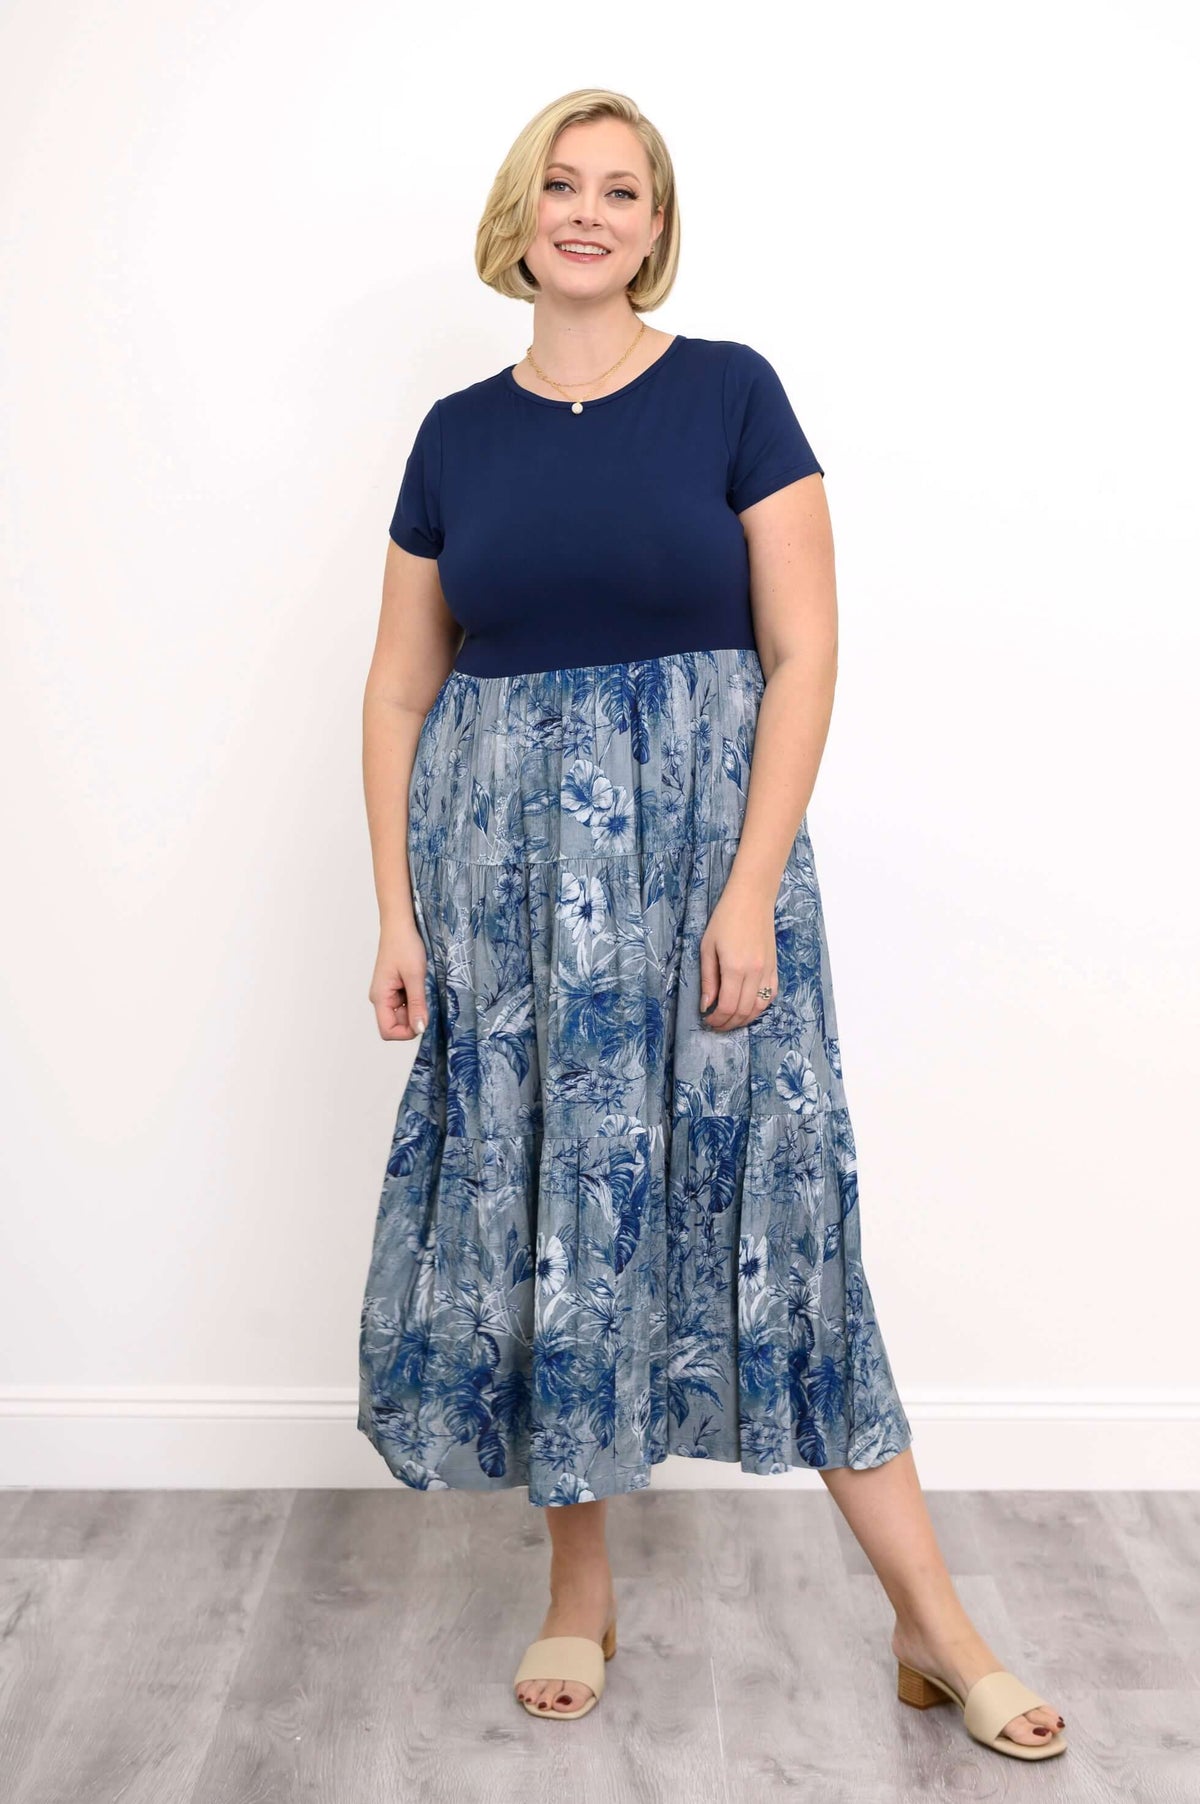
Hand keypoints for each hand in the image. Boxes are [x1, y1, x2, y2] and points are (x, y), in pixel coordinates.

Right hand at [369, 921, 429, 1040]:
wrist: (400, 925)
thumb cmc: (404, 945)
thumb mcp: (415, 976)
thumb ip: (417, 1004)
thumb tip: (420, 1028)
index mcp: (380, 997)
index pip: (388, 1031)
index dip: (407, 1031)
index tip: (423, 1018)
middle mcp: (380, 998)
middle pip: (396, 1024)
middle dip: (413, 1018)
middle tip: (426, 999)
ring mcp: (387, 993)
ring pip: (402, 1014)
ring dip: (416, 1007)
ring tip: (423, 988)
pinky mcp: (394, 988)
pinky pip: (405, 1003)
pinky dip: (415, 999)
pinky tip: (421, 985)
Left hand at [699, 883, 778, 1031]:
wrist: (752, 899)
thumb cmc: (725, 918)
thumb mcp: (708, 947)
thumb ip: (708, 979)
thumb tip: (706, 1005)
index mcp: (735, 968)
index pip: (728, 1006)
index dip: (717, 1019)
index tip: (707, 1020)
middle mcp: (755, 973)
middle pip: (744, 1011)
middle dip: (729, 1023)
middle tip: (716, 1025)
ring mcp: (768, 971)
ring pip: (759, 1007)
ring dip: (745, 1019)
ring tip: (730, 1021)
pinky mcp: (774, 967)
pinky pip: (770, 996)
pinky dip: (759, 1007)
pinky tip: (748, 1008)